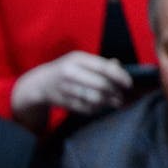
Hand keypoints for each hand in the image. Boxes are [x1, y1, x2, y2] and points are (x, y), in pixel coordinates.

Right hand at [10, 51, 130, 128]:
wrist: (39, 83)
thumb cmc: (65, 69)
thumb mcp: (79, 60)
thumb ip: (99, 63)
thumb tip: (118, 66)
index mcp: (77, 59)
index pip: (104, 68)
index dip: (120, 76)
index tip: (128, 83)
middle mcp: (71, 74)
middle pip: (101, 85)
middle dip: (115, 91)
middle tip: (122, 94)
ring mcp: (67, 89)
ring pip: (95, 98)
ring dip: (108, 101)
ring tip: (116, 102)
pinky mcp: (65, 103)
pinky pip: (86, 107)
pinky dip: (98, 108)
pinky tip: (102, 106)